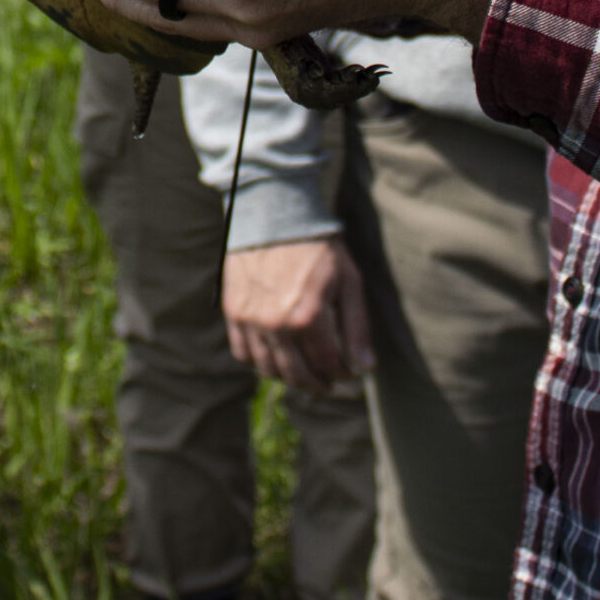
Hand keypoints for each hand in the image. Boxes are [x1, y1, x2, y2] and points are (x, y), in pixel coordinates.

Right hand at [223, 236, 372, 391]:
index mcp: (309, 319)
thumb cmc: (317, 246)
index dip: (343, 373)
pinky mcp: (234, 313)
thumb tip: (365, 368)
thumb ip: (357, 327)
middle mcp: (277, 326)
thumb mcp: (349, 281)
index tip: (350, 371)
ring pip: (269, 369)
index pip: (329, 365)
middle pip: (298, 375)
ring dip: (289, 377)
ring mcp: (251, 321)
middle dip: (318, 384)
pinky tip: (274, 356)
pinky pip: (243, 352)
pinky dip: (258, 361)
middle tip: (328, 383)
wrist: (273, 215)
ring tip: (303, 372)